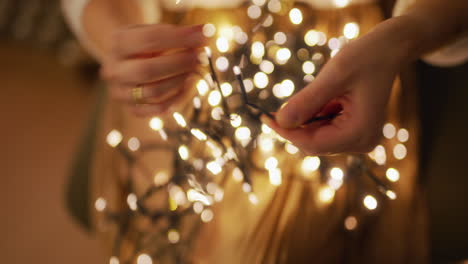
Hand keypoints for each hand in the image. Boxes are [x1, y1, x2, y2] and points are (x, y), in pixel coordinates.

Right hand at [102, 24, 206, 116]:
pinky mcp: (133, 109)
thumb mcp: (158, 30)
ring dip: (180, 81)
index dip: (179, 39)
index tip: (202, 37)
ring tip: (195, 70)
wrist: (130, 59)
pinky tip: (189, 85)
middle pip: (147, 70)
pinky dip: (178, 99)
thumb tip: (205, 33)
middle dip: (179, 63)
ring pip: (153, 92)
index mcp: (118, 43)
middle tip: (199, 57)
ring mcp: (121, 92)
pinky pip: (158, 110)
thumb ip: (180, 33)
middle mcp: (115, 69)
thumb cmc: (149, 43)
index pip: (149, 40)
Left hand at [263, 20, 406, 154]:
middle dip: (294, 127)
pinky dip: (315, 115)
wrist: (388, 49)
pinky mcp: (354, 131)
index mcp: (360, 133)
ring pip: (317, 137)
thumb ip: (306, 102)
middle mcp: (362, 142)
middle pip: (314, 144)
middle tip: (273, 109)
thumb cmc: (365, 57)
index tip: (265, 118)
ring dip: (305, 119)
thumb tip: (280, 122)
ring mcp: (359, 138)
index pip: (313, 144)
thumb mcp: (333, 77)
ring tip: (315, 92)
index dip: (286, 133)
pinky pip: (325, 129)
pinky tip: (324, 96)